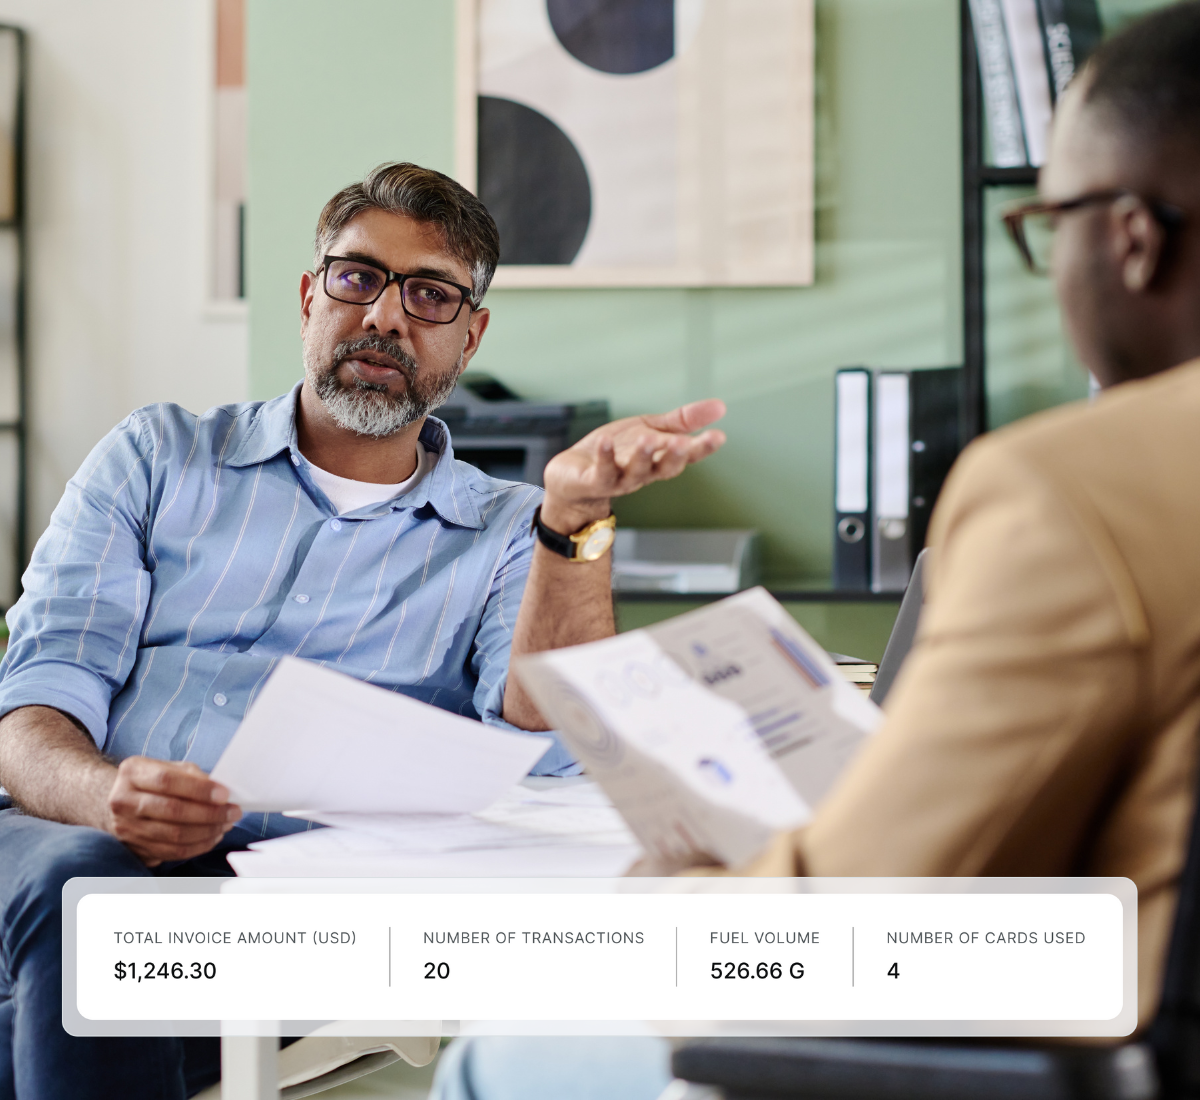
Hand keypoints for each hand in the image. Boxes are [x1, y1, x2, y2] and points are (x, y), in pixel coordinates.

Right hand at [104, 757, 241, 866]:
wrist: (119, 801)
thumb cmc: (153, 782)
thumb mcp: (169, 767)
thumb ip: (192, 775)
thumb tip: (221, 790)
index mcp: (132, 772)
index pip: (167, 781)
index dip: (199, 789)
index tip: (225, 795)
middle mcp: (123, 800)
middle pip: (171, 810)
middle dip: (209, 813)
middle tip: (233, 812)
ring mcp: (126, 827)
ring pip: (173, 835)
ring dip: (207, 831)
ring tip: (226, 824)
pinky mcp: (134, 847)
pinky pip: (172, 851)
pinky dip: (198, 846)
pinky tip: (212, 837)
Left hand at [540, 399, 726, 531]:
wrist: (573, 477)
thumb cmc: (616, 452)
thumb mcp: (652, 429)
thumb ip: (683, 421)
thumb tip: (721, 406)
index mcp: (659, 459)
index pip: (686, 455)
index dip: (702, 448)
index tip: (719, 436)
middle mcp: (643, 473)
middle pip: (665, 468)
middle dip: (676, 456)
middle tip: (687, 443)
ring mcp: (618, 479)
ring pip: (635, 471)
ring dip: (643, 456)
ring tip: (648, 439)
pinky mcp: (592, 481)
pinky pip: (601, 471)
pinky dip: (605, 456)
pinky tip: (606, 441)